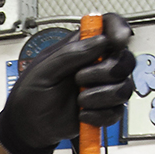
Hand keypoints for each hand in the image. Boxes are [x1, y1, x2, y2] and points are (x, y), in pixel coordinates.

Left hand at [0, 13, 136, 153]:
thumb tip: (99, 41)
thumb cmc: (32, 94)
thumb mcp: (43, 70)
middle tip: (80, 78)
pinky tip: (82, 114)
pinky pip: (116, 111)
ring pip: (125, 87)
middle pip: (125, 59)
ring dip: (102, 95)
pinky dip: (100, 115)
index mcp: (82, 47)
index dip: (118, 29)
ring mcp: (103, 88)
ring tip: (79, 100)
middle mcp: (97, 65)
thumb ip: (70, 54)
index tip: (117, 41)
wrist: (29, 126)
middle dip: (106, 71)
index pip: (109, 27)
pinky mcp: (104, 109)